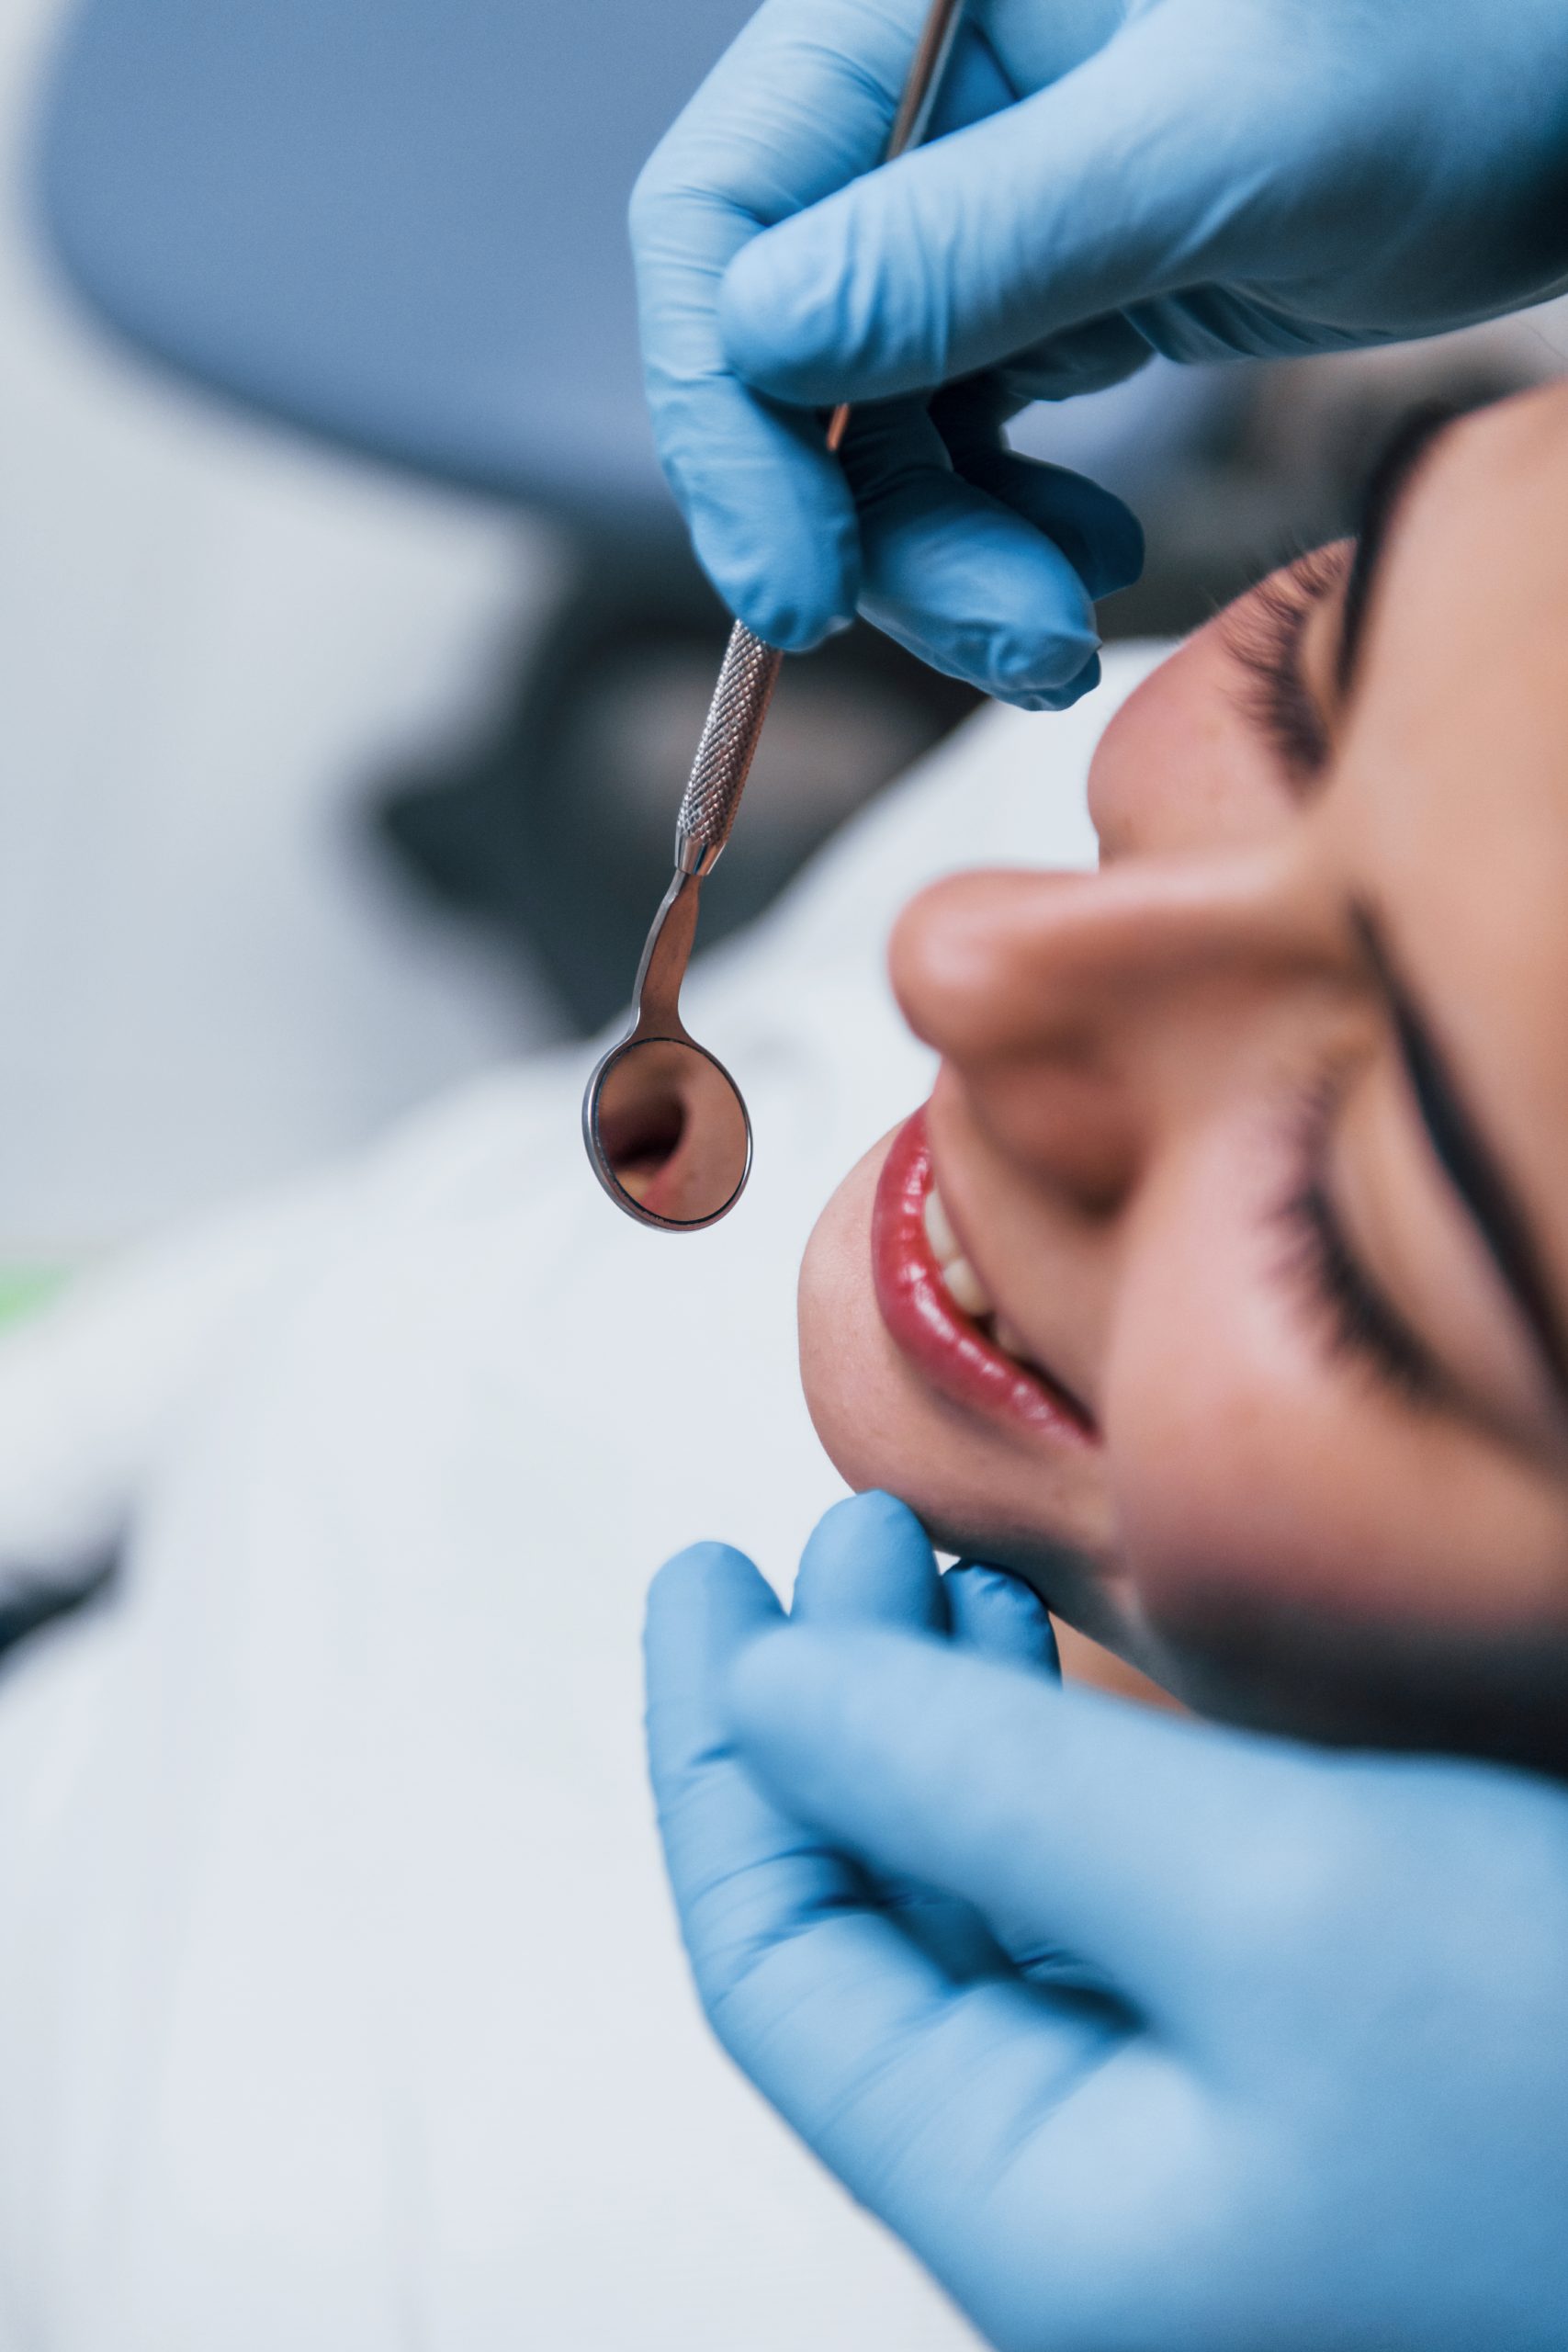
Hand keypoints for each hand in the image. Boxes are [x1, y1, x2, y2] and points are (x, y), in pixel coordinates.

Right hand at [632, 0, 1567, 701]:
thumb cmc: (1468, 39)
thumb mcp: (1218, 146)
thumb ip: (978, 239)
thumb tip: (758, 342)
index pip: (723, 213)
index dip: (733, 423)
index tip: (794, 591)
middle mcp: (927, 97)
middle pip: (794, 355)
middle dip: (880, 530)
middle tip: (1004, 639)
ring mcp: (983, 197)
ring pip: (877, 426)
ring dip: (950, 561)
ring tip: (1057, 637)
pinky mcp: (1050, 279)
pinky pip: (963, 437)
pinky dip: (1005, 530)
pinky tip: (1087, 562)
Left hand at [646, 1491, 1567, 2351]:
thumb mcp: (1255, 1891)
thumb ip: (975, 1789)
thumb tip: (768, 1689)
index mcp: (1045, 2211)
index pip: (787, 1969)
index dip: (722, 1762)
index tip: (705, 1583)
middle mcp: (1101, 2192)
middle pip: (874, 1931)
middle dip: (829, 1719)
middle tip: (820, 1541)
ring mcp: (1203, 2129)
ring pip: (986, 1906)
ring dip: (933, 1725)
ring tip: (917, 1563)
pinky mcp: (1294, 2056)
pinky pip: (1103, 1908)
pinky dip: (1048, 1768)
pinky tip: (1043, 1660)